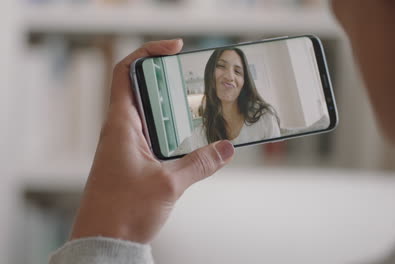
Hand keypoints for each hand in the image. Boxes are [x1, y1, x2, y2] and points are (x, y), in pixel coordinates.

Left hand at [70, 39, 234, 242]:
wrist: (104, 241)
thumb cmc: (122, 211)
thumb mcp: (169, 184)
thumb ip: (200, 164)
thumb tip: (226, 148)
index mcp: (121, 125)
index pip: (126, 73)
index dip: (147, 54)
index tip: (173, 49)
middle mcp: (120, 130)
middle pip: (141, 89)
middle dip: (167, 79)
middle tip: (193, 78)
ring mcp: (124, 145)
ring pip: (148, 113)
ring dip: (170, 106)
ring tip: (196, 104)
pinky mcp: (131, 160)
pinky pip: (151, 134)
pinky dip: (169, 129)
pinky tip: (189, 137)